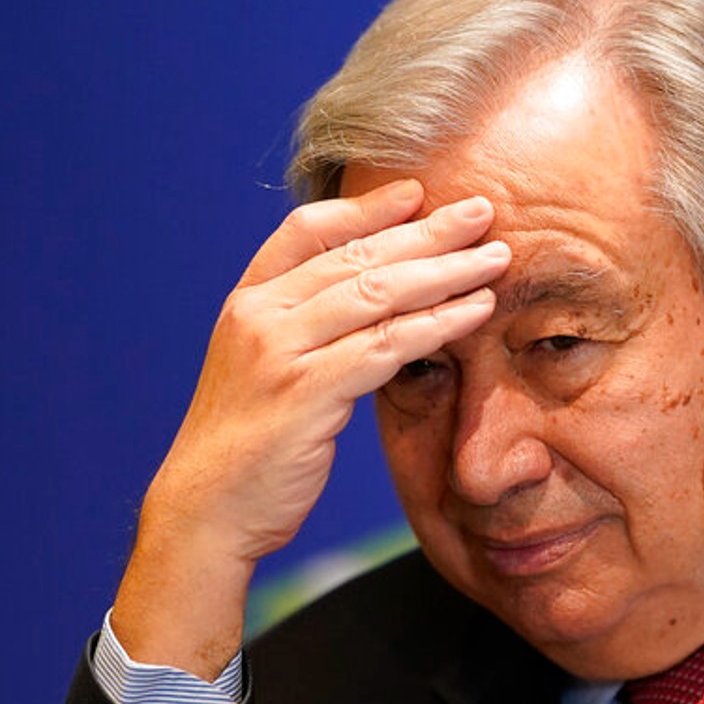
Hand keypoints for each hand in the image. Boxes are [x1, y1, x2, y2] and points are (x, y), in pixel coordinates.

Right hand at [111, 179, 508, 676]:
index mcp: (247, 302)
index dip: (365, 208)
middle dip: (426, 230)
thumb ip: (304, 330)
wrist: (207, 511)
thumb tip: (371, 301)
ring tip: (496, 257)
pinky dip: (438, 323)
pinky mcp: (307, 392)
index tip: (416, 192)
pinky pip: (387, 346)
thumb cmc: (247, 446)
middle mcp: (259, 315)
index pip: (308, 231)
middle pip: (356, 256)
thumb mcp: (263, 370)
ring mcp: (280, 351)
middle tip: (482, 211)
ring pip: (377, 293)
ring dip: (445, 271)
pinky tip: (475, 311)